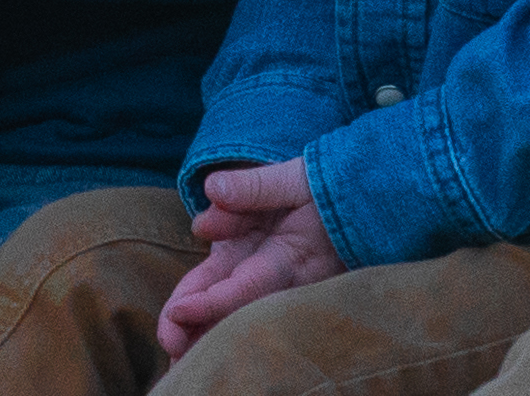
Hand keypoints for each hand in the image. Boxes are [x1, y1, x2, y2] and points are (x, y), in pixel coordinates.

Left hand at [158, 160, 342, 358]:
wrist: (362, 199)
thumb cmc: (330, 187)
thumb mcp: (295, 178)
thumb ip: (254, 186)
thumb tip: (211, 189)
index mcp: (290, 259)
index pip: (246, 288)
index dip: (210, 303)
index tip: (177, 313)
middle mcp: (282, 281)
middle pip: (235, 313)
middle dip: (199, 331)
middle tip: (167, 344)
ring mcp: (275, 282)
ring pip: (234, 312)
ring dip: (202, 331)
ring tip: (171, 349)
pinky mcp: (264, 275)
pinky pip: (235, 300)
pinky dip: (210, 315)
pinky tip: (185, 336)